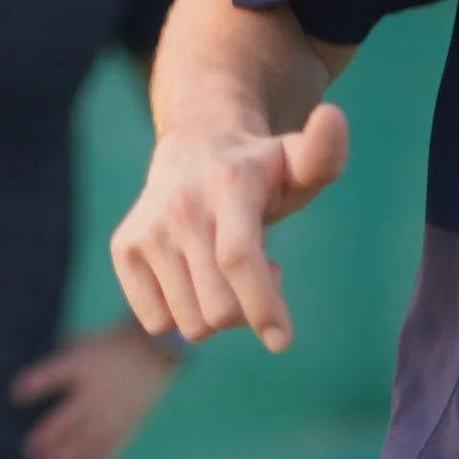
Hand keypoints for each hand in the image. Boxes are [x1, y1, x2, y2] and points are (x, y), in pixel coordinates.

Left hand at [10, 324, 174, 458]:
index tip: (16, 395)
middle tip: (29, 453)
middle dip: (49, 436)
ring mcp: (113, 410)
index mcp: (83, 365)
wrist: (153, 352)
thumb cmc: (108, 347)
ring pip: (88, 439)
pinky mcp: (127, 425)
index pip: (55, 373)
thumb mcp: (81, 344)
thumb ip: (57, 363)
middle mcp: (98, 389)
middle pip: (71, 416)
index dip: (35, 383)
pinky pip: (110, 448)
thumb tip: (28, 385)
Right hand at [108, 99, 348, 352]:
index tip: (282, 341)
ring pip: (189, 323)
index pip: (238, 258)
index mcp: (228, 186)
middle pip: (218, 309)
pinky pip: (157, 322)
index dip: (261, 306)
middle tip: (258, 275)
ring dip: (216, 313)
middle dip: (247, 311)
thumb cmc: (259, 172)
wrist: (195, 150)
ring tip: (224, 272)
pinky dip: (180, 313)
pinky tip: (193, 278)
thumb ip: (323, 154)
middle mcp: (181, 206)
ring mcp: (147, 229)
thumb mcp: (296, 165)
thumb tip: (334, 117)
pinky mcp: (125, 249)